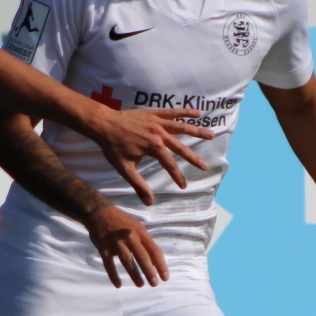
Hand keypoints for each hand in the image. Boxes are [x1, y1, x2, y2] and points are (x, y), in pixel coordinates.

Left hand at [82, 107, 215, 205]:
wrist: (104, 124)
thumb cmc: (112, 147)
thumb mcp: (124, 168)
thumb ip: (138, 185)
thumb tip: (149, 202)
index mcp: (153, 147)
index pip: (170, 165)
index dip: (177, 177)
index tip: (183, 186)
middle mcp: (159, 134)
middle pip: (181, 148)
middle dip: (194, 158)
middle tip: (205, 167)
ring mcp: (157, 122)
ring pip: (182, 127)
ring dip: (197, 131)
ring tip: (212, 135)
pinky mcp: (154, 113)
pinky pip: (172, 112)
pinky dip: (185, 112)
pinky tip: (198, 113)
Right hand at [84, 203, 168, 286]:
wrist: (99, 213)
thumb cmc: (122, 222)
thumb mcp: (137, 228)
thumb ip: (146, 244)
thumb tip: (155, 263)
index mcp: (140, 232)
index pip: (154, 250)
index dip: (161, 265)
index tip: (165, 277)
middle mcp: (130, 237)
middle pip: (142, 256)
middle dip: (149, 271)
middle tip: (154, 284)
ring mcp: (116, 243)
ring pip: (127, 260)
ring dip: (134, 274)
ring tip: (140, 285)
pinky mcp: (104, 248)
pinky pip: (109, 264)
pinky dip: (113, 275)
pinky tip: (118, 285)